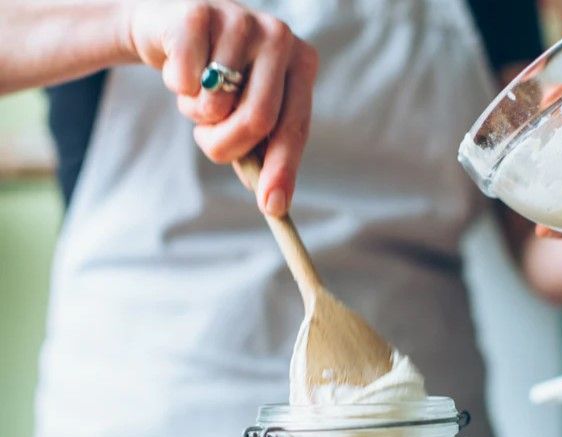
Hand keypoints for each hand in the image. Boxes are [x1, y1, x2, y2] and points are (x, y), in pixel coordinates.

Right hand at [125, 0, 318, 215]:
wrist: (173, 27)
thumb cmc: (221, 82)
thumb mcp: (248, 114)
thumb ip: (263, 152)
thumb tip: (274, 202)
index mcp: (302, 65)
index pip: (294, 128)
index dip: (282, 170)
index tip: (272, 207)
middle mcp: (280, 37)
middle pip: (258, 120)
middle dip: (227, 145)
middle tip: (208, 140)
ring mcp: (242, 20)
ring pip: (215, 105)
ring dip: (197, 114)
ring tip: (199, 90)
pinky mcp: (198, 13)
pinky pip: (184, 80)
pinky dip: (177, 87)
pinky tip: (181, 67)